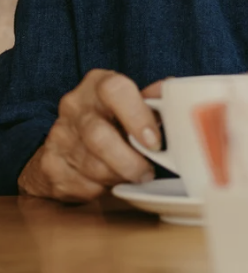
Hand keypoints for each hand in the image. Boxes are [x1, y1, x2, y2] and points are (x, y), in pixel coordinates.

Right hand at [17, 70, 163, 202]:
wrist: (68, 139)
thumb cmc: (112, 117)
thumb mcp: (132, 101)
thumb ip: (152, 99)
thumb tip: (173, 93)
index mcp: (97, 83)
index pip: (115, 90)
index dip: (137, 116)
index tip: (154, 141)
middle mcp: (74, 106)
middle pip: (99, 137)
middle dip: (129, 161)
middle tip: (147, 171)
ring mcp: (59, 135)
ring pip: (92, 166)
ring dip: (119, 176)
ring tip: (134, 175)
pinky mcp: (50, 164)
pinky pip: (81, 185)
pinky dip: (102, 188)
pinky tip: (110, 180)